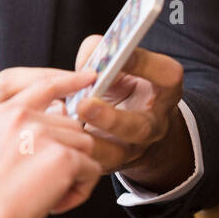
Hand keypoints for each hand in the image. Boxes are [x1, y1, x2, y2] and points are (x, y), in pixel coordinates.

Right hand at [0, 69, 101, 217]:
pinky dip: (79, 192)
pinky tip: (55, 203)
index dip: (68, 80)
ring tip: (48, 194)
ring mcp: (42, 135)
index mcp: (1, 112)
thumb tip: (60, 115)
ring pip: (85, 147)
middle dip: (67, 155)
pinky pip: (91, 171)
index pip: (42, 84)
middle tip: (44, 183)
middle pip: (72, 125)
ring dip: (75, 174)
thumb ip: (19, 129)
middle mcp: (21, 117)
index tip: (87, 77)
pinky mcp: (61, 158)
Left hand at [71, 36, 192, 192]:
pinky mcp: (109, 164)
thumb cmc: (123, 84)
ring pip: (112, 155)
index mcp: (164, 91)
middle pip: (139, 127)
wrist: (131, 125)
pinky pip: (88, 163)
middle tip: (85, 105)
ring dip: (85, 142)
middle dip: (111, 118)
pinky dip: (68, 150)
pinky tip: (52, 136)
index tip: (118, 53)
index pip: (166, 75)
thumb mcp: (123, 65)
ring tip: (64, 126)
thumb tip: (86, 59)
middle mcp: (154, 124)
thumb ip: (105, 54)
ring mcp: (133, 149)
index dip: (142, 64)